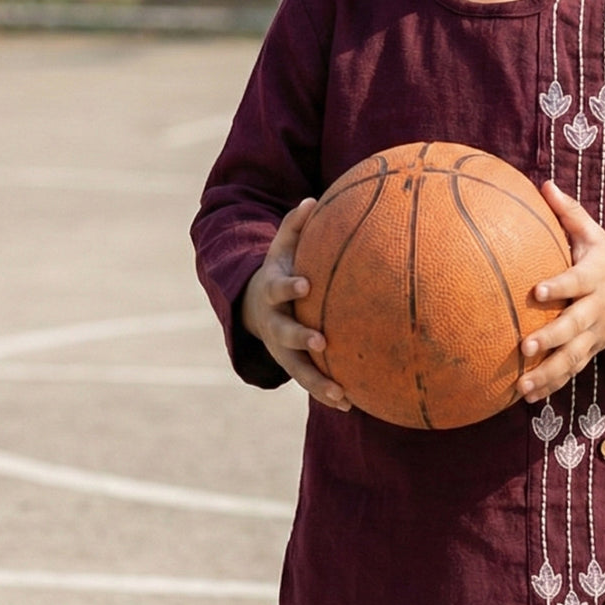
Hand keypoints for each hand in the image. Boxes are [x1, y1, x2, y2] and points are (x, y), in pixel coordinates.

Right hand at [240, 200, 351, 412]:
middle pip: (284, 334)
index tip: (305, 285)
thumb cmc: (278, 270)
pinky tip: (351, 404)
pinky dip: (327, 393)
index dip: (290, 286)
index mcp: (272, 291)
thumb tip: (311, 200)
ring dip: (318, 382)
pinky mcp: (292, 365)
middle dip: (301, 338)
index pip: (279, 288)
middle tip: (321, 341)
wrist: (253, 307)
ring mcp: (281, 348)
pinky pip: (310, 382)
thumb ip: (294, 226)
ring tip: (341, 394)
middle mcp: (274, 323)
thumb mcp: (280, 247)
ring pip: (297, 368)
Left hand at [517, 182, 604, 403]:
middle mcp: (595, 310)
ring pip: (572, 358)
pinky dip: (551, 385)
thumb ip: (568, 212)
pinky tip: (525, 397)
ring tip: (521, 385)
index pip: (575, 282)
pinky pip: (571, 372)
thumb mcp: (593, 234)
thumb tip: (543, 183)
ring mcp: (594, 335)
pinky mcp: (591, 352)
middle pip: (573, 327)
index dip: (558, 286)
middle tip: (524, 346)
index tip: (536, 291)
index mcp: (594, 278)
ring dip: (547, 373)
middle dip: (550, 338)